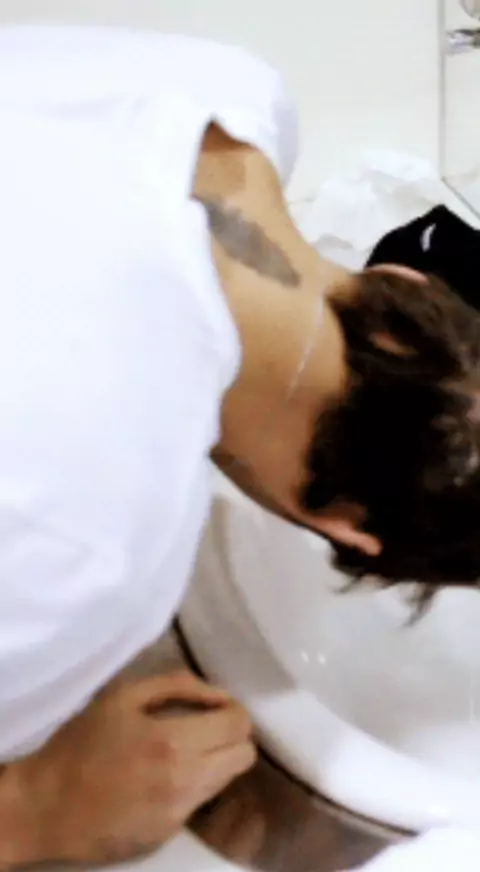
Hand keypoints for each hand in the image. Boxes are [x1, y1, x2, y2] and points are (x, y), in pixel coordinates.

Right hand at [19, 670, 255, 864]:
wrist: (47, 806)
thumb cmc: (82, 744)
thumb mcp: (122, 696)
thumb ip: (176, 685)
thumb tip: (215, 693)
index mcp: (173, 741)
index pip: (238, 725)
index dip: (234, 711)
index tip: (215, 708)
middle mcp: (185, 780)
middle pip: (244, 756)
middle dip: (233, 737)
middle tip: (207, 728)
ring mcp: (180, 813)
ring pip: (228, 782)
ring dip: (218, 762)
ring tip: (188, 752)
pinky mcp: (170, 834)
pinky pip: (202, 802)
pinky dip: (195, 786)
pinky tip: (167, 778)